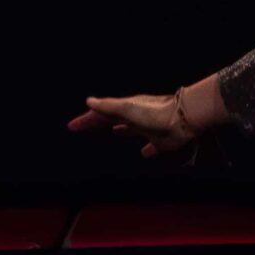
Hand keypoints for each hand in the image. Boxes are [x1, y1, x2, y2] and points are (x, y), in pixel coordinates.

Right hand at [67, 93, 194, 158]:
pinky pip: (152, 146)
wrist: (182, 119)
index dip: (86, 120)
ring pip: (132, 129)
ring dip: (123, 131)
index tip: (72, 126)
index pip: (100, 114)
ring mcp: (149, 128)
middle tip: (86, 127)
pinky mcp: (161, 141)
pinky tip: (144, 153)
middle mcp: (136, 117)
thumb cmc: (153, 113)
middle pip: (113, 120)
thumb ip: (108, 106)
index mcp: (125, 109)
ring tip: (115, 133)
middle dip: (99, 123)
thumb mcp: (126, 108)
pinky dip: (147, 150)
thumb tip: (89, 101)